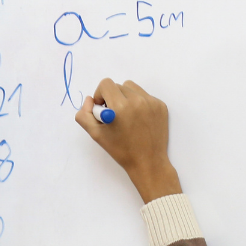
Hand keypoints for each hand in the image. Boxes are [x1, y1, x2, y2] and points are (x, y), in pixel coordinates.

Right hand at [74, 78, 182, 203]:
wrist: (148, 162)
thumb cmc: (120, 150)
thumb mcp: (95, 134)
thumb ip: (84, 115)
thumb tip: (90, 99)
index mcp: (120, 107)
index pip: (106, 84)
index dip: (100, 94)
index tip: (103, 108)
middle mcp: (137, 100)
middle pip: (118, 86)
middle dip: (112, 97)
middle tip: (114, 115)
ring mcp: (151, 102)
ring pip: (132, 88)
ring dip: (125, 97)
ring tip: (126, 115)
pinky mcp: (161, 106)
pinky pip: (144, 95)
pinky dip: (138, 103)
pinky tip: (138, 119)